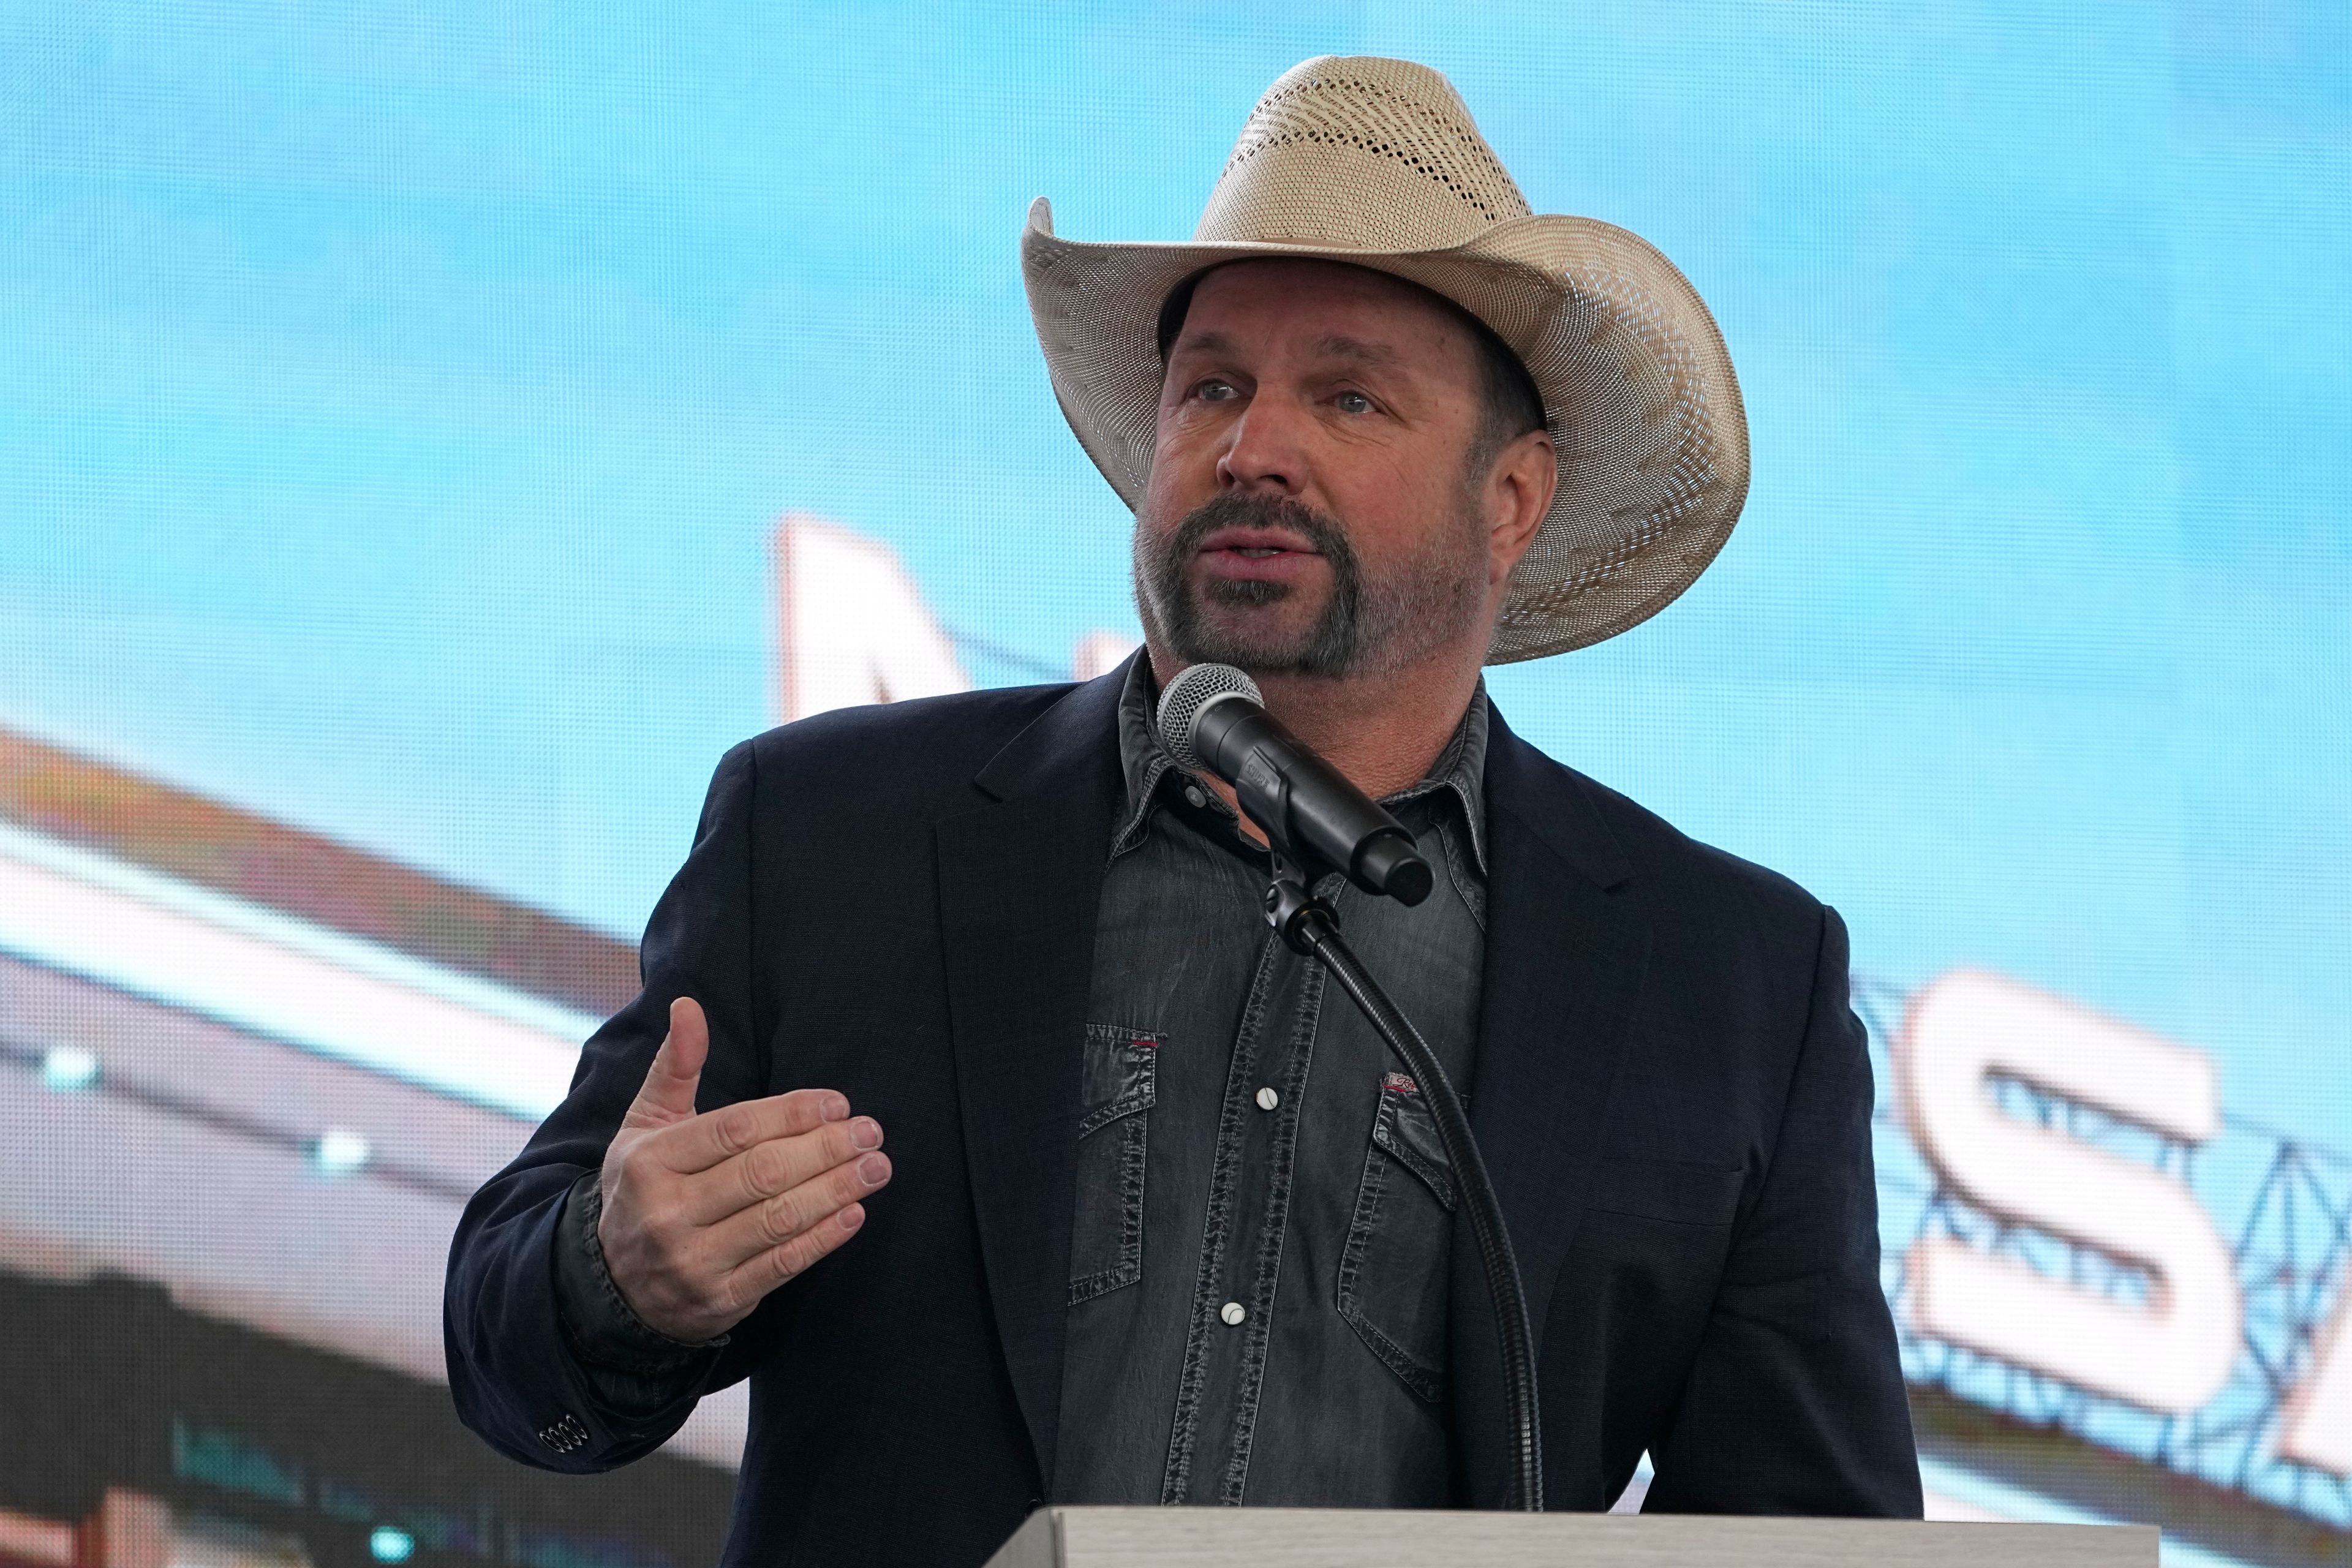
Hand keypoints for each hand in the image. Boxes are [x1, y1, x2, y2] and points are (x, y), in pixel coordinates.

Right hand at [595, 997, 890, 1342]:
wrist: (610, 1283)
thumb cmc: (642, 1187)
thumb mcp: (646, 1125)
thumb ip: (675, 1067)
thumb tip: (688, 1006)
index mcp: (650, 1161)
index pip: (734, 1131)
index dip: (792, 1114)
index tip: (838, 1103)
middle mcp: (667, 1212)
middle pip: (762, 1173)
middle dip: (825, 1150)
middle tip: (870, 1133)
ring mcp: (692, 1261)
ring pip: (777, 1220)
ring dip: (836, 1191)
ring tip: (876, 1168)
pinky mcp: (718, 1299)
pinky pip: (780, 1266)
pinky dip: (822, 1239)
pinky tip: (854, 1214)